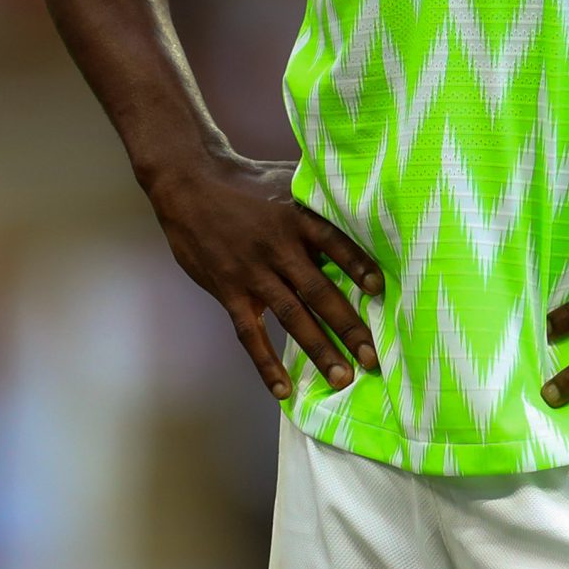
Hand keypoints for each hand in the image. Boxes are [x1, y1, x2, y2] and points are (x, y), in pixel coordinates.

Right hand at [141, 150, 383, 399]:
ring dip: (318, 349)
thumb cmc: (246, 182)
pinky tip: (283, 389)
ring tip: (342, 377)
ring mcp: (252, 273)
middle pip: (318, 291)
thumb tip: (360, 196)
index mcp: (295, 218)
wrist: (188, 185)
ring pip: (291, 317)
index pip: (334, 242)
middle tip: (373, 356)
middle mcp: (277, 248)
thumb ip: (317, 196)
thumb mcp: (285, 179)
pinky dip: (266, 363)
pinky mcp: (229, 292)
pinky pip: (250, 334)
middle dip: (348, 325)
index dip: (357, 264)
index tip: (380, 288)